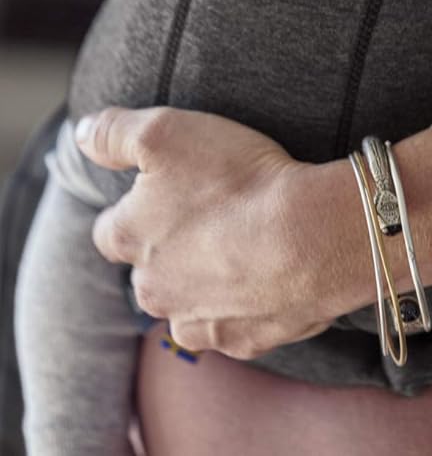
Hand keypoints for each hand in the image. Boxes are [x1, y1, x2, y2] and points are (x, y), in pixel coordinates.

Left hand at [74, 106, 337, 359]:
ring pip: (185, 304)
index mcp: (129, 239)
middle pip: (148, 271)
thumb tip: (81, 135)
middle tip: (212, 215)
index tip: (166, 191)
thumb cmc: (236, 179)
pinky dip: (242, 306)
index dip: (135, 209)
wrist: (309, 237)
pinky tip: (266, 276)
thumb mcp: (166, 131)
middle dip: (170, 249)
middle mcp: (152, 289)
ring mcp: (196, 320)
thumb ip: (114, 133)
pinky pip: (230, 326)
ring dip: (203, 282)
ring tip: (242, 246)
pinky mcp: (240, 341)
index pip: (109, 230)